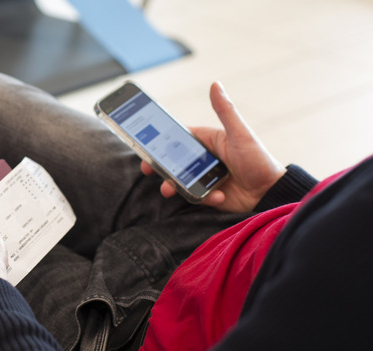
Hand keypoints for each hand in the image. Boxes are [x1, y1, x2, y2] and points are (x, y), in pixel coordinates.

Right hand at [141, 81, 285, 212]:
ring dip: (172, 185)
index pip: (181, 139)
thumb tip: (215, 84)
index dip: (162, 141)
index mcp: (210, 142)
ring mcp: (205, 178)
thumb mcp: (240, 134)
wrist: (271, 193)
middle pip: (174, 161)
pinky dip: (202, 198)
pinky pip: (195, 197)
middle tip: (147, 169)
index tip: (147, 144)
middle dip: (159, 166)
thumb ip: (225, 111)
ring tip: (170, 189)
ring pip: (179, 180)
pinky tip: (217, 197)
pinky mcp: (208, 196)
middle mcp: (205, 160)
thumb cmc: (259, 160)